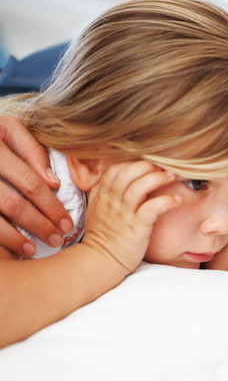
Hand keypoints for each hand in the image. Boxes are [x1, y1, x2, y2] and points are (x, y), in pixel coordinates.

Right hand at [0, 115, 73, 255]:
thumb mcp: (7, 130)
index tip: (66, 222)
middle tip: (56, 239)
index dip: (51, 206)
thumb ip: (32, 151)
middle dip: (38, 226)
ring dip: (15, 239)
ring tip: (32, 250)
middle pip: (12, 205)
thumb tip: (53, 183)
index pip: (30, 183)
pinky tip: (9, 247)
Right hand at [81, 161, 180, 273]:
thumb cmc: (105, 238)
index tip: (147, 164)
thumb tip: (118, 181)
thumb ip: (106, 195)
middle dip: (146, 166)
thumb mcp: (97, 212)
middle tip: (162, 167)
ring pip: (139, 186)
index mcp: (102, 196)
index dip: (132, 163)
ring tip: (172, 177)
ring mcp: (124, 214)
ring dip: (158, 178)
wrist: (102, 262)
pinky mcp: (137, 227)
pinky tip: (177, 200)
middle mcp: (112, 202)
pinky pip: (152, 207)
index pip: (115, 169)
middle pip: (127, 173)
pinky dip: (166, 201)